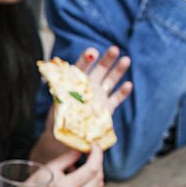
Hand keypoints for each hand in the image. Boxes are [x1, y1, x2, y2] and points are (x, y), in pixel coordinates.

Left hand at [33, 46, 131, 163]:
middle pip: (99, 70)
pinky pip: (116, 99)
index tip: (92, 52)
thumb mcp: (57, 105)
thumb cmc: (58, 119)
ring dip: (118, 71)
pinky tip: (128, 84)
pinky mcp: (107, 108)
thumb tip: (58, 88)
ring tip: (126, 59)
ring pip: (110, 80)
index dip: (86, 60)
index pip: (80, 69)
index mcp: (75, 83)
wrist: (64, 137)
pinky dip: (122, 92)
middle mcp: (88, 87)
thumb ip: (61, 95)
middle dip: (106, 60)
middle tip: (114, 49)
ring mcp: (99, 97)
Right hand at [44, 146, 103, 186]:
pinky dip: (86, 185)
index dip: (97, 155)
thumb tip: (81, 150)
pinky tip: (74, 181)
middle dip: (97, 163)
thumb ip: (68, 158)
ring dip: (92, 175)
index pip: (91, 169)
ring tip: (77, 169)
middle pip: (97, 178)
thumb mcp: (48, 169)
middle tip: (90, 154)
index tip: (95, 146)